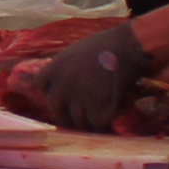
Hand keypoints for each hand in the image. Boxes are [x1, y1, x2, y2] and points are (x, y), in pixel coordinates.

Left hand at [13, 20, 151, 131]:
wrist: (128, 45)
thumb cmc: (105, 45)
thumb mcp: (73, 52)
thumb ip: (62, 68)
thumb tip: (54, 82)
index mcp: (56, 67)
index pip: (40, 85)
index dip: (50, 90)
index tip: (60, 94)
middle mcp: (64, 83)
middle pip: (55, 108)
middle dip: (64, 114)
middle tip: (74, 117)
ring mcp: (81, 96)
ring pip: (76, 120)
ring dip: (85, 121)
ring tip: (93, 120)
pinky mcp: (99, 104)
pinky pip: (96, 122)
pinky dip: (102, 123)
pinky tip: (107, 119)